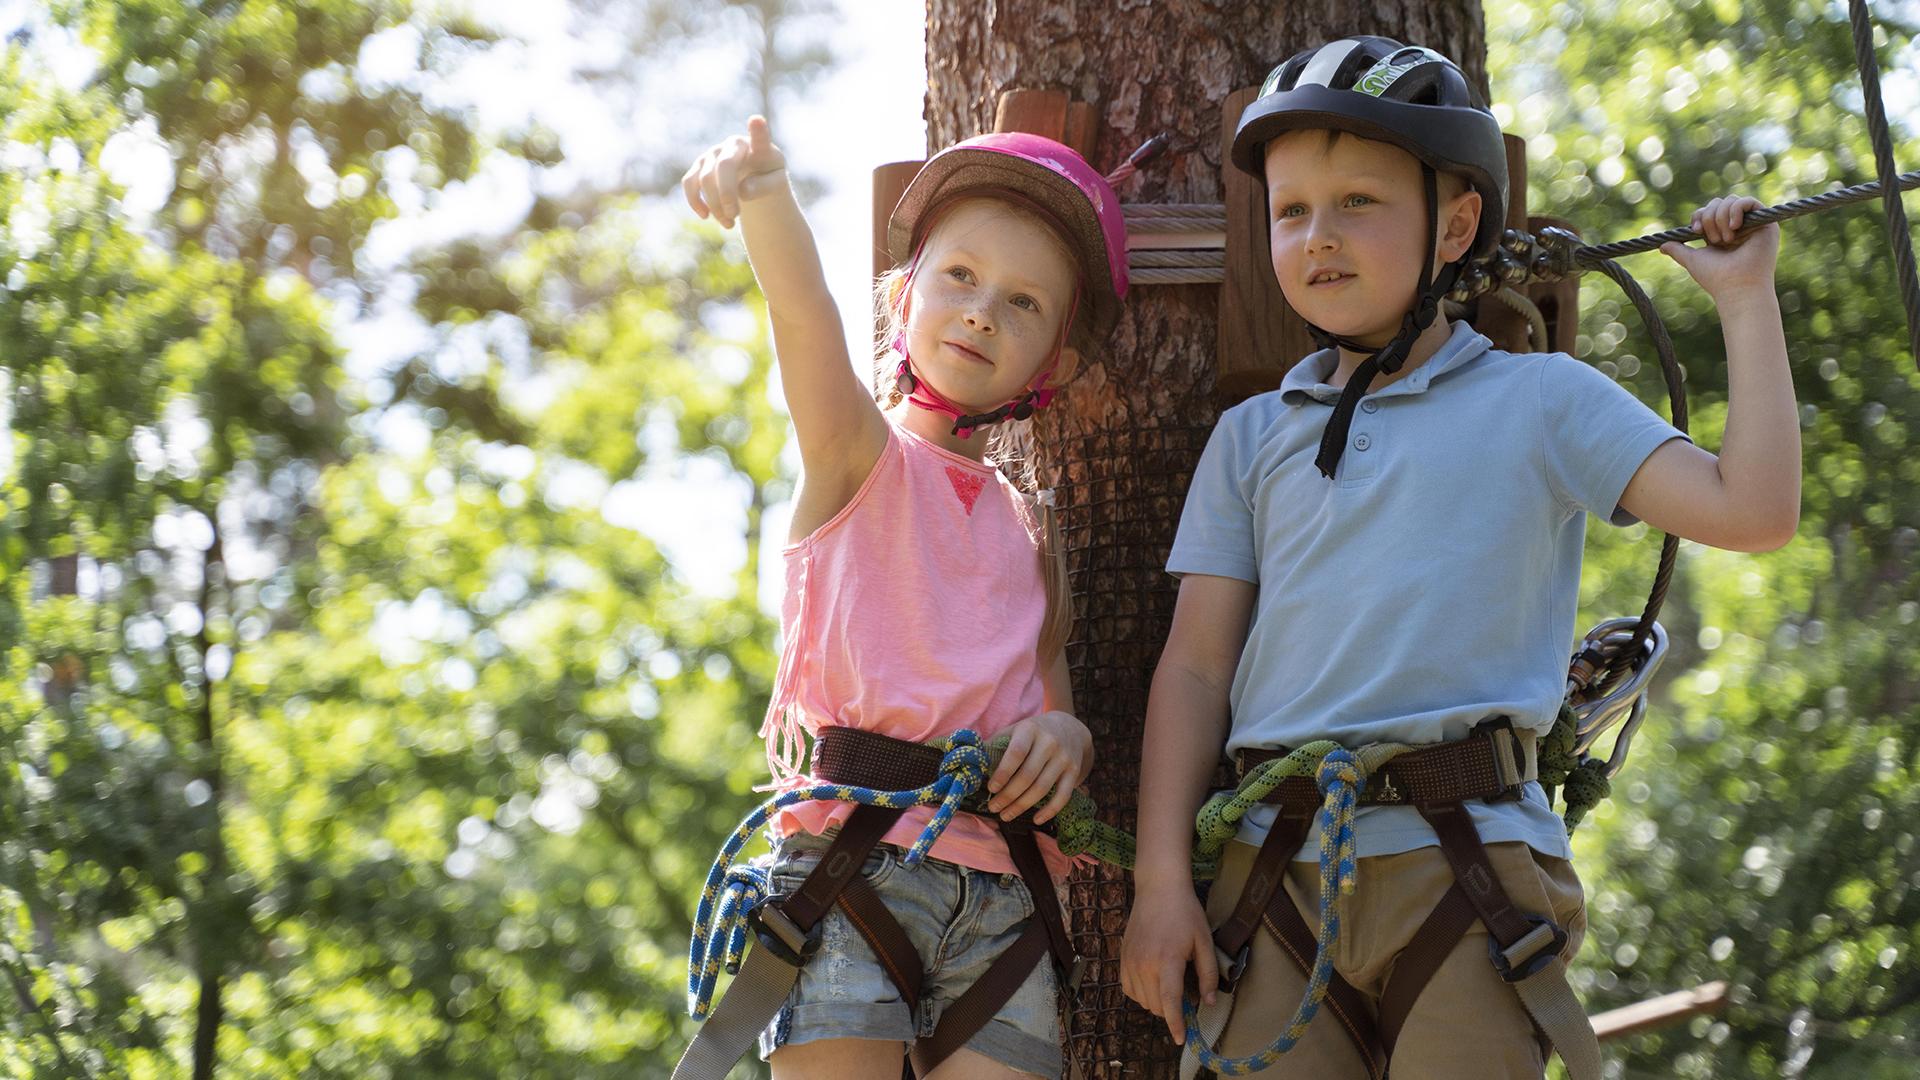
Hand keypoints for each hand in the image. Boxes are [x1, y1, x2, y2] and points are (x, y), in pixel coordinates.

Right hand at [681, 115, 787, 227]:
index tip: (757, 120)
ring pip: (705, 180)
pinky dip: (695, 202)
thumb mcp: (776, 183)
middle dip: (726, 195)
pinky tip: (705, 216)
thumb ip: (764, 186)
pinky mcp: (699, 165)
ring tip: (729, 224)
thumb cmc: (767, 175)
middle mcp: (732, 144)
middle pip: (724, 167)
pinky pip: (689, 183)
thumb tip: (742, 191)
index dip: (758, 131)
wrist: (752, 173)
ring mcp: (713, 153)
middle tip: (734, 217)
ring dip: (715, 206)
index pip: (759, 138)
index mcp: (758, 145)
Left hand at [984, 711, 1090, 824]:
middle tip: (993, 808)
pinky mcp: (1074, 771)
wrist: (1070, 728)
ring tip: (1006, 815)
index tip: (990, 789)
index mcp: (1030, 730)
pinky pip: (1063, 796)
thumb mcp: (1015, 730)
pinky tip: (1036, 819)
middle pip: (1027, 775)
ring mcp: (1064, 758)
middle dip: (1008, 796)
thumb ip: (995, 745)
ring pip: (1042, 788)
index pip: (1016, 753)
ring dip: (1022, 806)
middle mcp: (1049, 743)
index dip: (1003, 773)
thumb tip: (971, 765)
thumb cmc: (1033, 733)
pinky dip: (1049, 810)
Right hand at [1120, 884, 1217, 1043]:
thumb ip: (1208, 975)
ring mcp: (1130, 961)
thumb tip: (1209, 1002)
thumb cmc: (1186, 913)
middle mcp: (1145, 964)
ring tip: (1170, 985)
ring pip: (1142, 1000)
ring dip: (1157, 1002)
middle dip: (1172, 1010)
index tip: (1180, 1039)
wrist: (1158, 888)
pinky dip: (1141, 993)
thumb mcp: (1204, 942)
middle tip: (1186, 997)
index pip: (1170, 1002)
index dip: (1175, 1024)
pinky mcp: (1122, 957)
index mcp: (1168, 960)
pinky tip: (1153, 982)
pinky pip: (1129, 988)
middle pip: (1156, 1005)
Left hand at [1660, 195, 1779, 301]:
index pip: (1709, 211)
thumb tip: (1662, 245)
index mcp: (1721, 233)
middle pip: (1719, 202)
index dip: (1700, 215)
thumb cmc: (1716, 277)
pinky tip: (1734, 227)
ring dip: (1721, 219)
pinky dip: (1736, 210)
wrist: (1736, 286)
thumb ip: (1679, 250)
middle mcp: (1738, 227)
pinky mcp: (1766, 222)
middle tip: (1713, 240)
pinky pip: (1749, 201)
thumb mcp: (1692, 260)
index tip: (1696, 230)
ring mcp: (1752, 224)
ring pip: (1731, 200)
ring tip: (1726, 240)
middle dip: (1710, 218)